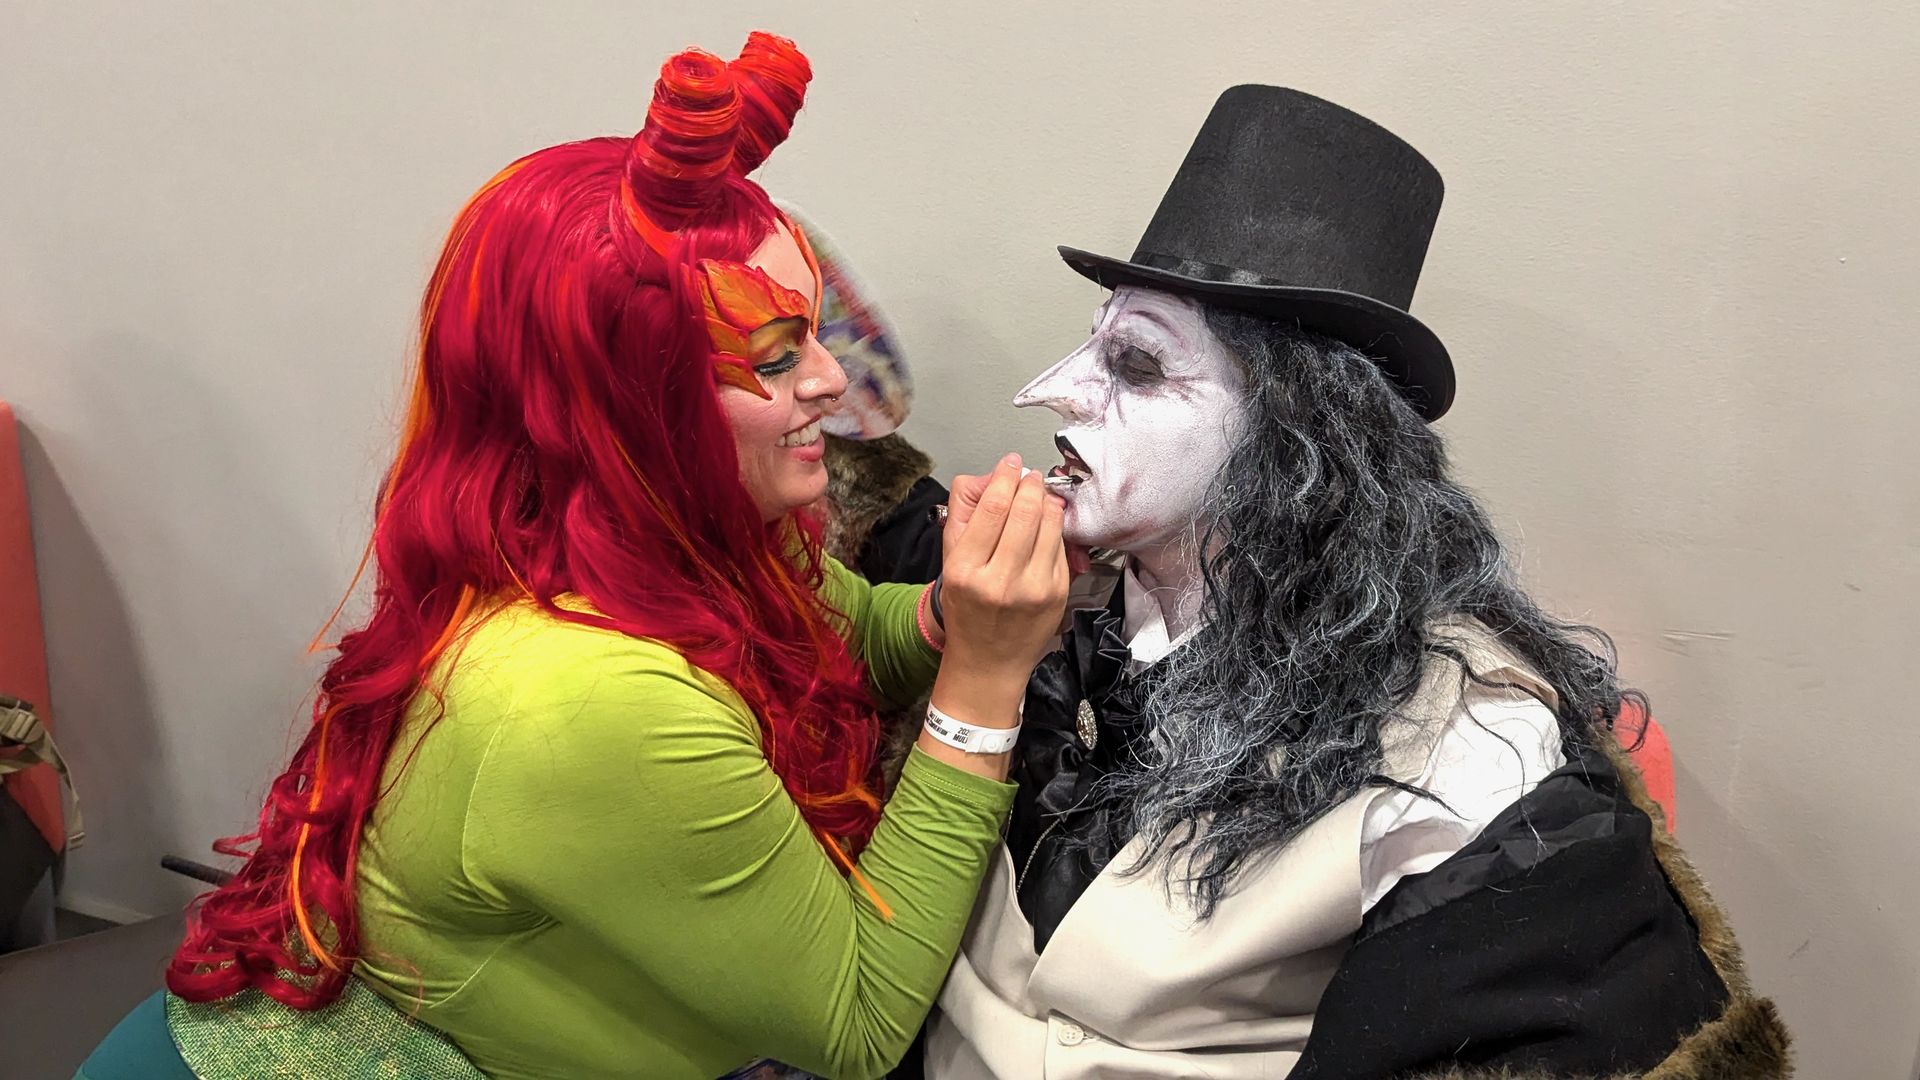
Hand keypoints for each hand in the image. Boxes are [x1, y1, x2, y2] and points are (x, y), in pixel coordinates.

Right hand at [936, 454, 1070, 683]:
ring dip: (1047, 501)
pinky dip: (1054, 528)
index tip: (1011, 464)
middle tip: (1029, 476)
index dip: (1005, 477)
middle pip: (1025, 511)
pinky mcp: (1058, 593)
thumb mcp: (950, 563)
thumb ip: (965, 517)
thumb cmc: (968, 610)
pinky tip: (1045, 526)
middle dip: (1030, 484)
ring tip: (1039, 495)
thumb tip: (992, 478)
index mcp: (967, 570)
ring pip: (1049, 524)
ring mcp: (1034, 589)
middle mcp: (1001, 580)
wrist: (988, 662)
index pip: (993, 508)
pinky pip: (1060, 546)